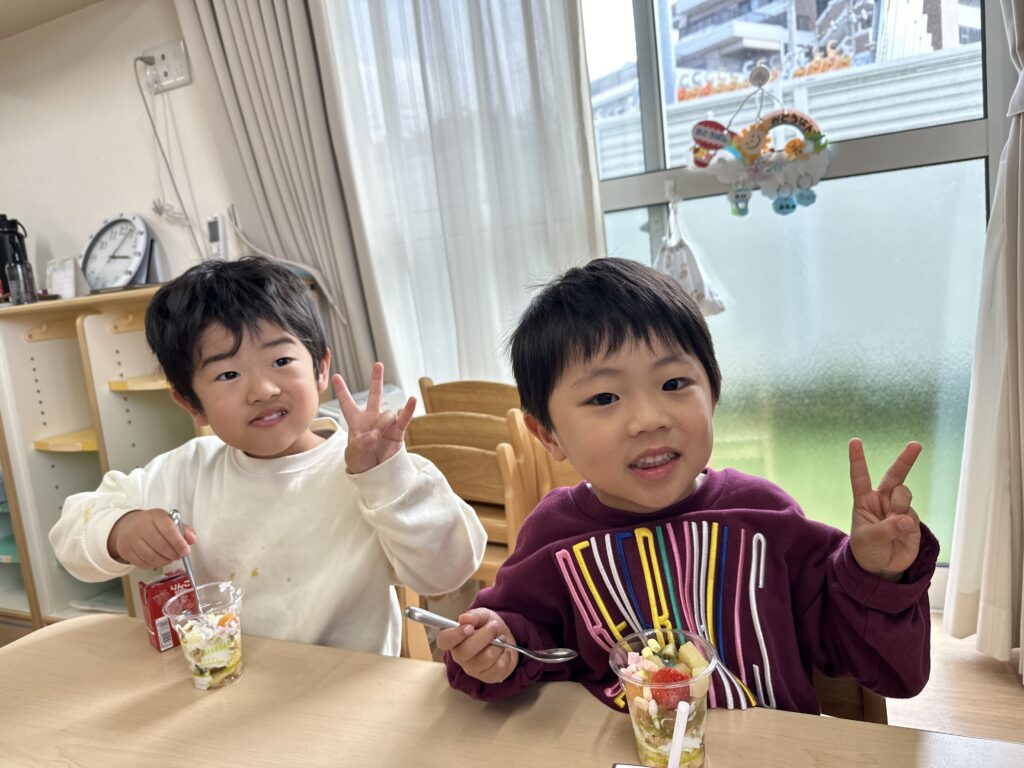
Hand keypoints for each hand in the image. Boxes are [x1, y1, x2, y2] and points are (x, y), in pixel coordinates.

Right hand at [107, 508, 195, 568]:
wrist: (128, 525)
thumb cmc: (152, 524)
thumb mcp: (169, 521)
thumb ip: (183, 529)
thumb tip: (192, 539)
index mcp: (155, 516)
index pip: (169, 530)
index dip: (179, 543)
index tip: (185, 551)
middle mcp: (141, 526)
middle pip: (160, 546)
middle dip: (173, 554)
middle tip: (179, 555)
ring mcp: (131, 539)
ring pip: (151, 557)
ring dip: (164, 561)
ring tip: (169, 558)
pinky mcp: (125, 550)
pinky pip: (142, 563)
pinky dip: (153, 565)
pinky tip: (158, 560)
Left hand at [333, 362, 414, 473]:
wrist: (376, 475)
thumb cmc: (361, 463)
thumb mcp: (352, 454)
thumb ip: (361, 442)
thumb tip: (375, 433)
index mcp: (356, 422)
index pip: (347, 404)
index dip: (342, 391)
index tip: (336, 376)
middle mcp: (372, 419)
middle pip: (374, 395)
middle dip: (376, 380)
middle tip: (378, 364)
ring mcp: (386, 424)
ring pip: (387, 413)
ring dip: (383, 423)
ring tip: (379, 436)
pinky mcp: (398, 432)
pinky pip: (404, 418)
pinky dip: (408, 409)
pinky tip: (412, 400)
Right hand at [436, 608, 518, 683]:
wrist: (504, 638)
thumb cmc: (488, 626)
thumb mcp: (482, 615)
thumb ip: (474, 616)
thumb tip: (463, 618)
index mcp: (454, 640)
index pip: (444, 641)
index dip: (454, 635)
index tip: (469, 628)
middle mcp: (459, 657)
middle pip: (466, 651)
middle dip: (485, 635)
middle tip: (494, 626)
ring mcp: (473, 670)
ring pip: (486, 658)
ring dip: (498, 645)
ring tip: (501, 639)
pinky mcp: (487, 677)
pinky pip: (499, 667)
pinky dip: (505, 655)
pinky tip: (503, 651)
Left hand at [848, 438, 922, 580]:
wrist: (882, 568)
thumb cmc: (867, 550)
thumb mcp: (868, 539)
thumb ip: (885, 529)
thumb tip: (906, 520)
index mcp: (864, 500)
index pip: (860, 476)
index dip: (857, 459)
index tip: (854, 441)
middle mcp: (882, 500)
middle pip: (895, 476)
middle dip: (905, 459)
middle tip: (916, 445)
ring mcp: (899, 508)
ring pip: (904, 494)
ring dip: (899, 506)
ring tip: (893, 523)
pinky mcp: (912, 519)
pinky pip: (912, 513)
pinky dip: (906, 522)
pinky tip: (902, 532)